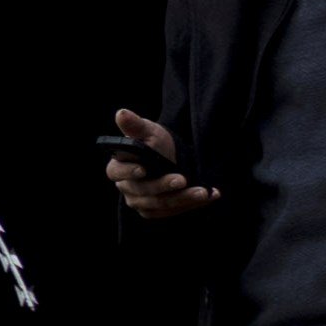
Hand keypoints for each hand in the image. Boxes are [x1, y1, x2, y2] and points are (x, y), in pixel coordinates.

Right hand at [101, 107, 218, 221]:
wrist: (175, 158)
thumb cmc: (156, 143)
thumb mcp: (148, 131)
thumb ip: (134, 125)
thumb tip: (120, 113)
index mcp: (118, 167)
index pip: (116, 172)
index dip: (129, 171)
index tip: (144, 168)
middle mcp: (127, 188)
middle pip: (143, 191)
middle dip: (164, 185)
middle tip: (183, 179)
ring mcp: (141, 202)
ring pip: (161, 203)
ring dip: (183, 198)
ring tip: (203, 191)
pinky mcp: (157, 211)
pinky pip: (173, 210)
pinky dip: (191, 204)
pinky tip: (209, 195)